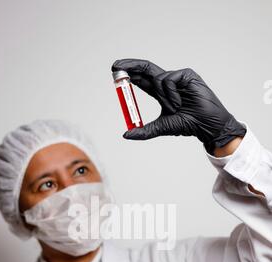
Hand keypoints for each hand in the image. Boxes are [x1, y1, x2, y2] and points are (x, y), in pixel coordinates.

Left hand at [111, 58, 245, 152]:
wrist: (206, 126)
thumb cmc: (188, 125)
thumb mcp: (161, 127)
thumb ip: (144, 131)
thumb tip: (126, 135)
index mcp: (161, 92)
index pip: (141, 80)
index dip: (128, 75)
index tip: (115, 72)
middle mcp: (168, 83)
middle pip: (145, 69)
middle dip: (130, 66)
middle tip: (117, 66)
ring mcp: (177, 77)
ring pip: (157, 78)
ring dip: (162, 96)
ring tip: (174, 108)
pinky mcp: (186, 75)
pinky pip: (168, 80)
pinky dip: (170, 94)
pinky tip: (180, 102)